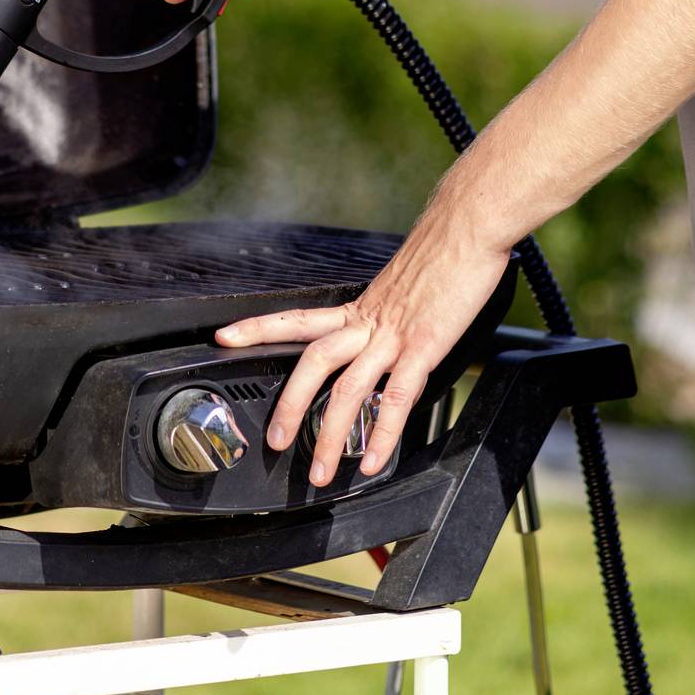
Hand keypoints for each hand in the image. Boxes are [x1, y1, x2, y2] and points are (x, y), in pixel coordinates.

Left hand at [214, 203, 514, 482]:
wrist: (471, 221)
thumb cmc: (444, 250)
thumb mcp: (404, 282)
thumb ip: (388, 311)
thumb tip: (385, 330)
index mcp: (362, 306)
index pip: (298, 318)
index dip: (258, 328)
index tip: (224, 337)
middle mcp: (371, 321)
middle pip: (314, 363)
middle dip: (289, 404)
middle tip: (274, 441)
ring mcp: (395, 335)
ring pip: (348, 390)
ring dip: (330, 437)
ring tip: (321, 472)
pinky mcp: (425, 345)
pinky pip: (397, 398)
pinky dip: (383, 434)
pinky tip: (376, 461)